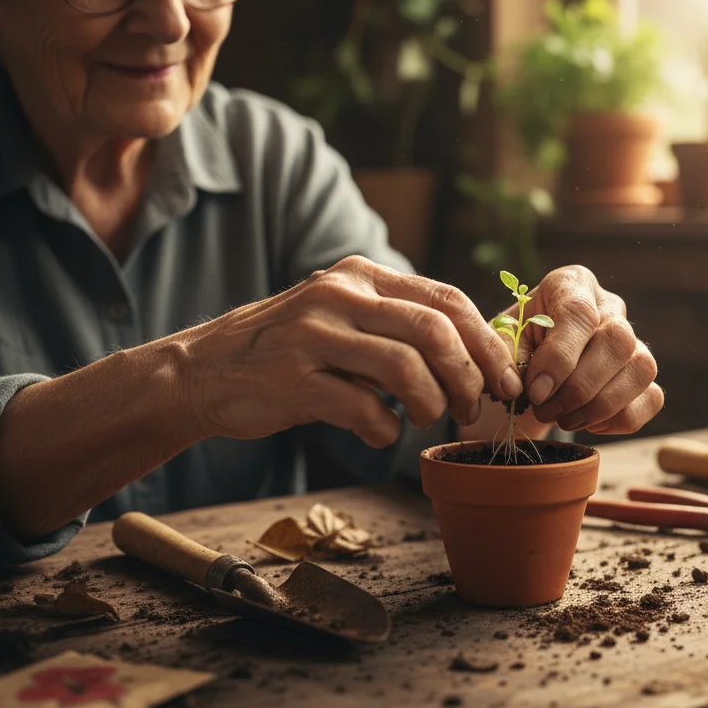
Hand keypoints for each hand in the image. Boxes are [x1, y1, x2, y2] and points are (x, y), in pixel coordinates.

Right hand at [176, 256, 520, 446]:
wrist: (202, 371)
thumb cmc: (289, 351)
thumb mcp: (342, 316)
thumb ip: (396, 323)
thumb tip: (476, 355)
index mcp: (360, 275)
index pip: (446, 299)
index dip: (487, 343)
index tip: (505, 380)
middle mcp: (339, 295)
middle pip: (435, 331)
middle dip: (469, 377)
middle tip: (475, 407)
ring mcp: (313, 335)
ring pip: (406, 367)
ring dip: (431, 403)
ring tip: (425, 419)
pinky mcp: (293, 379)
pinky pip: (363, 408)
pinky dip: (385, 429)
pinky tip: (381, 433)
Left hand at [507, 266, 662, 434]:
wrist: (526, 369)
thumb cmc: (511, 350)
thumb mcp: (498, 345)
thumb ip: (506, 360)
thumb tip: (526, 389)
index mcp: (571, 285)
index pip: (579, 313)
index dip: (559, 358)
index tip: (535, 391)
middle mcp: (609, 306)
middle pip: (618, 340)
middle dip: (580, 387)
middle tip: (546, 410)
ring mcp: (634, 339)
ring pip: (641, 368)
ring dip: (600, 406)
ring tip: (563, 419)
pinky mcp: (643, 375)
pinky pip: (651, 398)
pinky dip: (619, 419)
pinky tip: (587, 421)